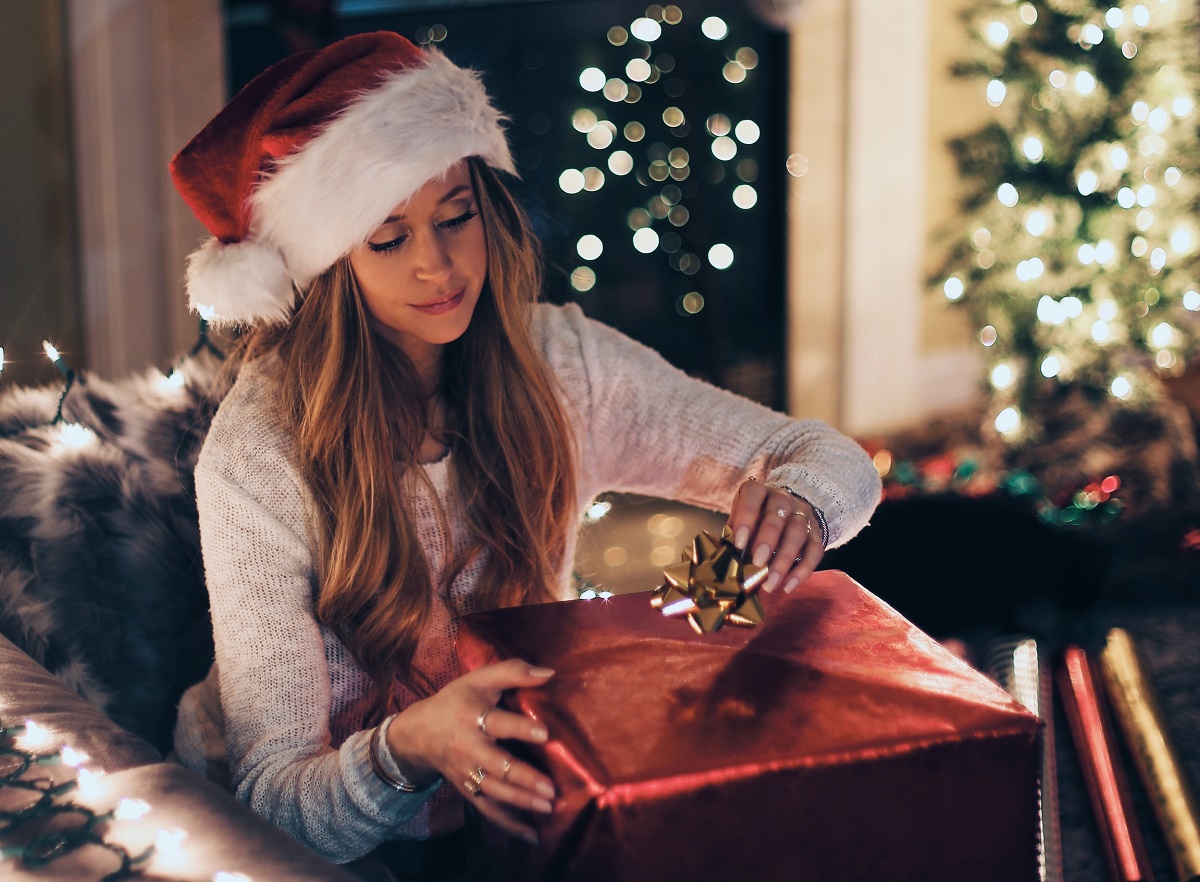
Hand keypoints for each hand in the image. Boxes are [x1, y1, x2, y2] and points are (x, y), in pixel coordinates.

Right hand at [384, 659, 556, 842]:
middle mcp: (469, 748)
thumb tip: (550, 673)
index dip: (520, 727)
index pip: (497, 722)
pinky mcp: (468, 789)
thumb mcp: (479, 679)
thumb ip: (513, 671)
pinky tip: (533, 835)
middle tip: (551, 788)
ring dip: (521, 801)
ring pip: (494, 791)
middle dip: (523, 777)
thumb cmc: (457, 701)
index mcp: (472, 716)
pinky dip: (509, 825)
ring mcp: (467, 773)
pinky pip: (488, 810)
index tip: (545, 733)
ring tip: (548, 806)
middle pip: (496, 765)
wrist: (418, 733)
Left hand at [726, 479, 823, 594]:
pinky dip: (802, 571)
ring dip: (784, 559)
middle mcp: (783, 499)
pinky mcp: (816, 533)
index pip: (754, 496)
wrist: (787, 512)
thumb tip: (722, 563)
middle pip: (778, 515)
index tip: (739, 543)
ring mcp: (802, 515)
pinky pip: (815, 550)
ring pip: (798, 533)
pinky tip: (787, 586)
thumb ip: (732, 536)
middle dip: (767, 540)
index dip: (746, 517)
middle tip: (757, 563)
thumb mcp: (740, 520)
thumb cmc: (755, 519)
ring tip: (770, 583)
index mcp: (759, 491)